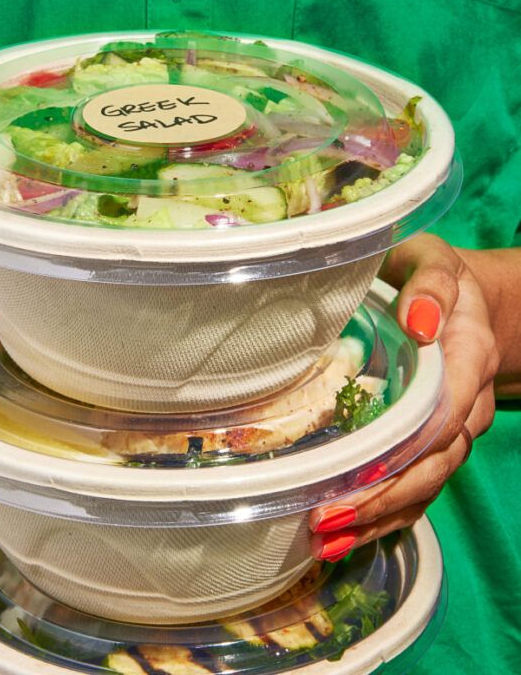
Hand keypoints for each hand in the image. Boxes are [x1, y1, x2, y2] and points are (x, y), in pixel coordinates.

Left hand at [308, 233, 498, 560]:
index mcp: (469, 356)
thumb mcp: (431, 259)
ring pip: (428, 484)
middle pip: (435, 463)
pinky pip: (420, 487)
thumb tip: (420, 322)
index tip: (360, 474)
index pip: (447, 415)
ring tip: (326, 537)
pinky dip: (386, 514)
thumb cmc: (433, 272)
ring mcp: (455, 429)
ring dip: (380, 515)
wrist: (463, 296)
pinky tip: (345, 534)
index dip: (407, 451)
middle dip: (385, 497)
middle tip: (327, 517)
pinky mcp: (435, 442)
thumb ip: (429, 284)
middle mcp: (469, 402)